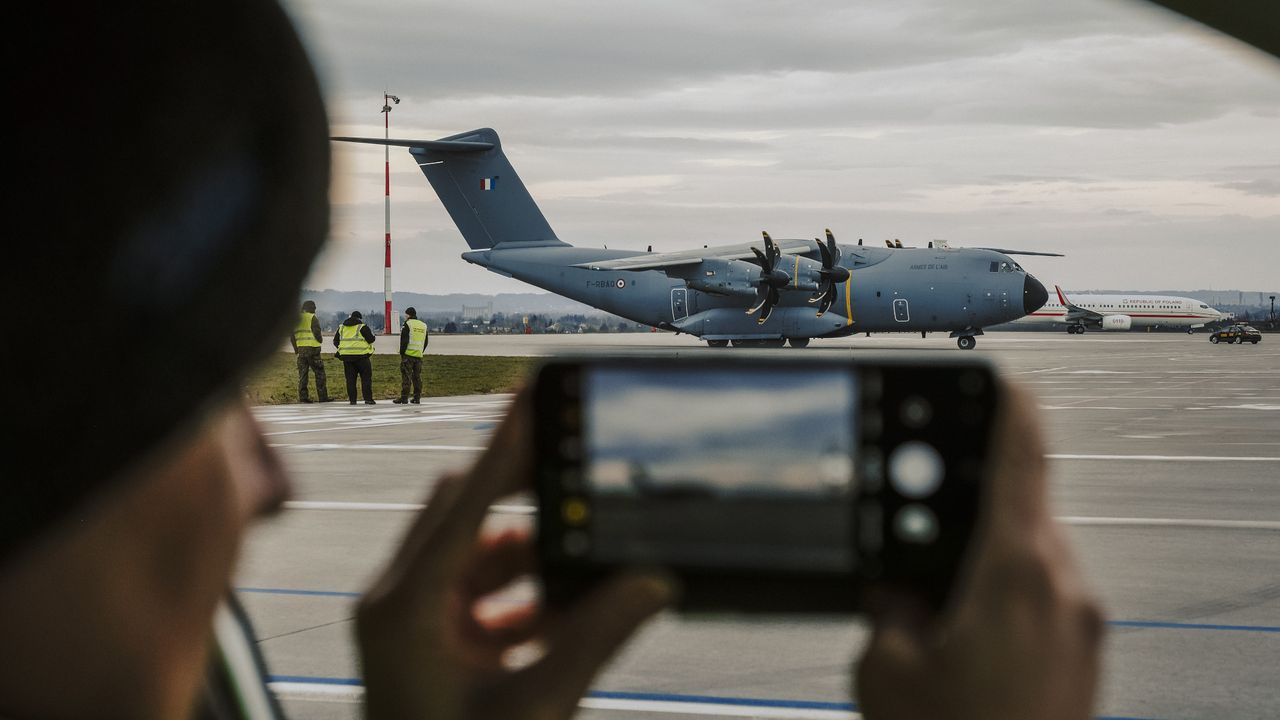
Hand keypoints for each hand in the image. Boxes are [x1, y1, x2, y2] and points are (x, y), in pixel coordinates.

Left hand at [356, 390, 672, 719]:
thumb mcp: (533, 708)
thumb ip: (595, 638)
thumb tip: (654, 580)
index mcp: (404, 608)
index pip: (465, 500)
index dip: (507, 443)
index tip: (539, 391)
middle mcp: (396, 602)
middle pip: (463, 511)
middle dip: (524, 492)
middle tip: (579, 463)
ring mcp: (408, 620)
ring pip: (473, 550)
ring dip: (530, 549)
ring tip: (583, 555)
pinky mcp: (427, 641)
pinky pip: (477, 590)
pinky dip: (521, 590)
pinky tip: (566, 605)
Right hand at [856, 383, 1104, 719]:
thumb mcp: (885, 667)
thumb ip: (886, 606)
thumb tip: (892, 591)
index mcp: (1015, 570)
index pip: (1021, 456)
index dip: (1009, 406)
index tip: (1003, 376)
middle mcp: (1063, 587)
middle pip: (1019, 509)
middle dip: (965, 503)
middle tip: (921, 508)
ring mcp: (1082, 624)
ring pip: (1028, 557)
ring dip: (980, 557)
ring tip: (929, 595)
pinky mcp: (1085, 656)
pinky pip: (1042, 597)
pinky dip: (1001, 593)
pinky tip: (959, 633)